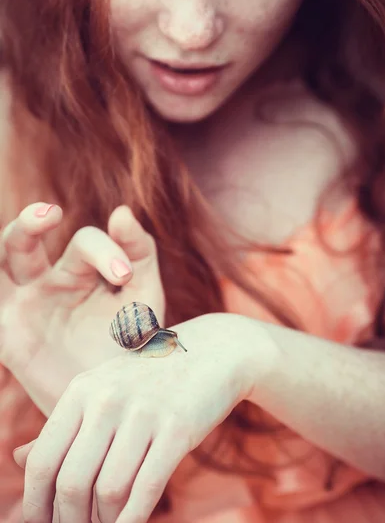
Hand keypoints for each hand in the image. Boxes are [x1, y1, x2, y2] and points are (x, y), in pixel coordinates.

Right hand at [0, 202, 164, 411]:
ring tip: (20, 228)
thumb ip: (139, 253)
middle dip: (31, 221)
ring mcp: (24, 306)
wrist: (116, 400)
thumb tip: (122, 211)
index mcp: (82, 269)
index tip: (124, 276)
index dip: (105, 250)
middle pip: (26, 239)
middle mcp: (47, 281)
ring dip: (6, 241)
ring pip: (0, 262)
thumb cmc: (132, 346)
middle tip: (51, 212)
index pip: (85, 242)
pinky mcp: (9, 337)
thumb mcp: (144, 297)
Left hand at [13, 314, 254, 522]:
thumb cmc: (150, 379)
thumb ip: (63, 425)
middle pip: (72, 483)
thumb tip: (18, 459)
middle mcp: (108, 399)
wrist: (212, 352)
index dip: (35, 504)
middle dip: (68, 521)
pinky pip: (146, 489)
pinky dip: (132, 519)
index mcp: (81, 390)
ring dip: (102, 522)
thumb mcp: (101, 390)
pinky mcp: (178, 428)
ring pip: (107, 492)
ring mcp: (144, 413)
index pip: (43, 460)